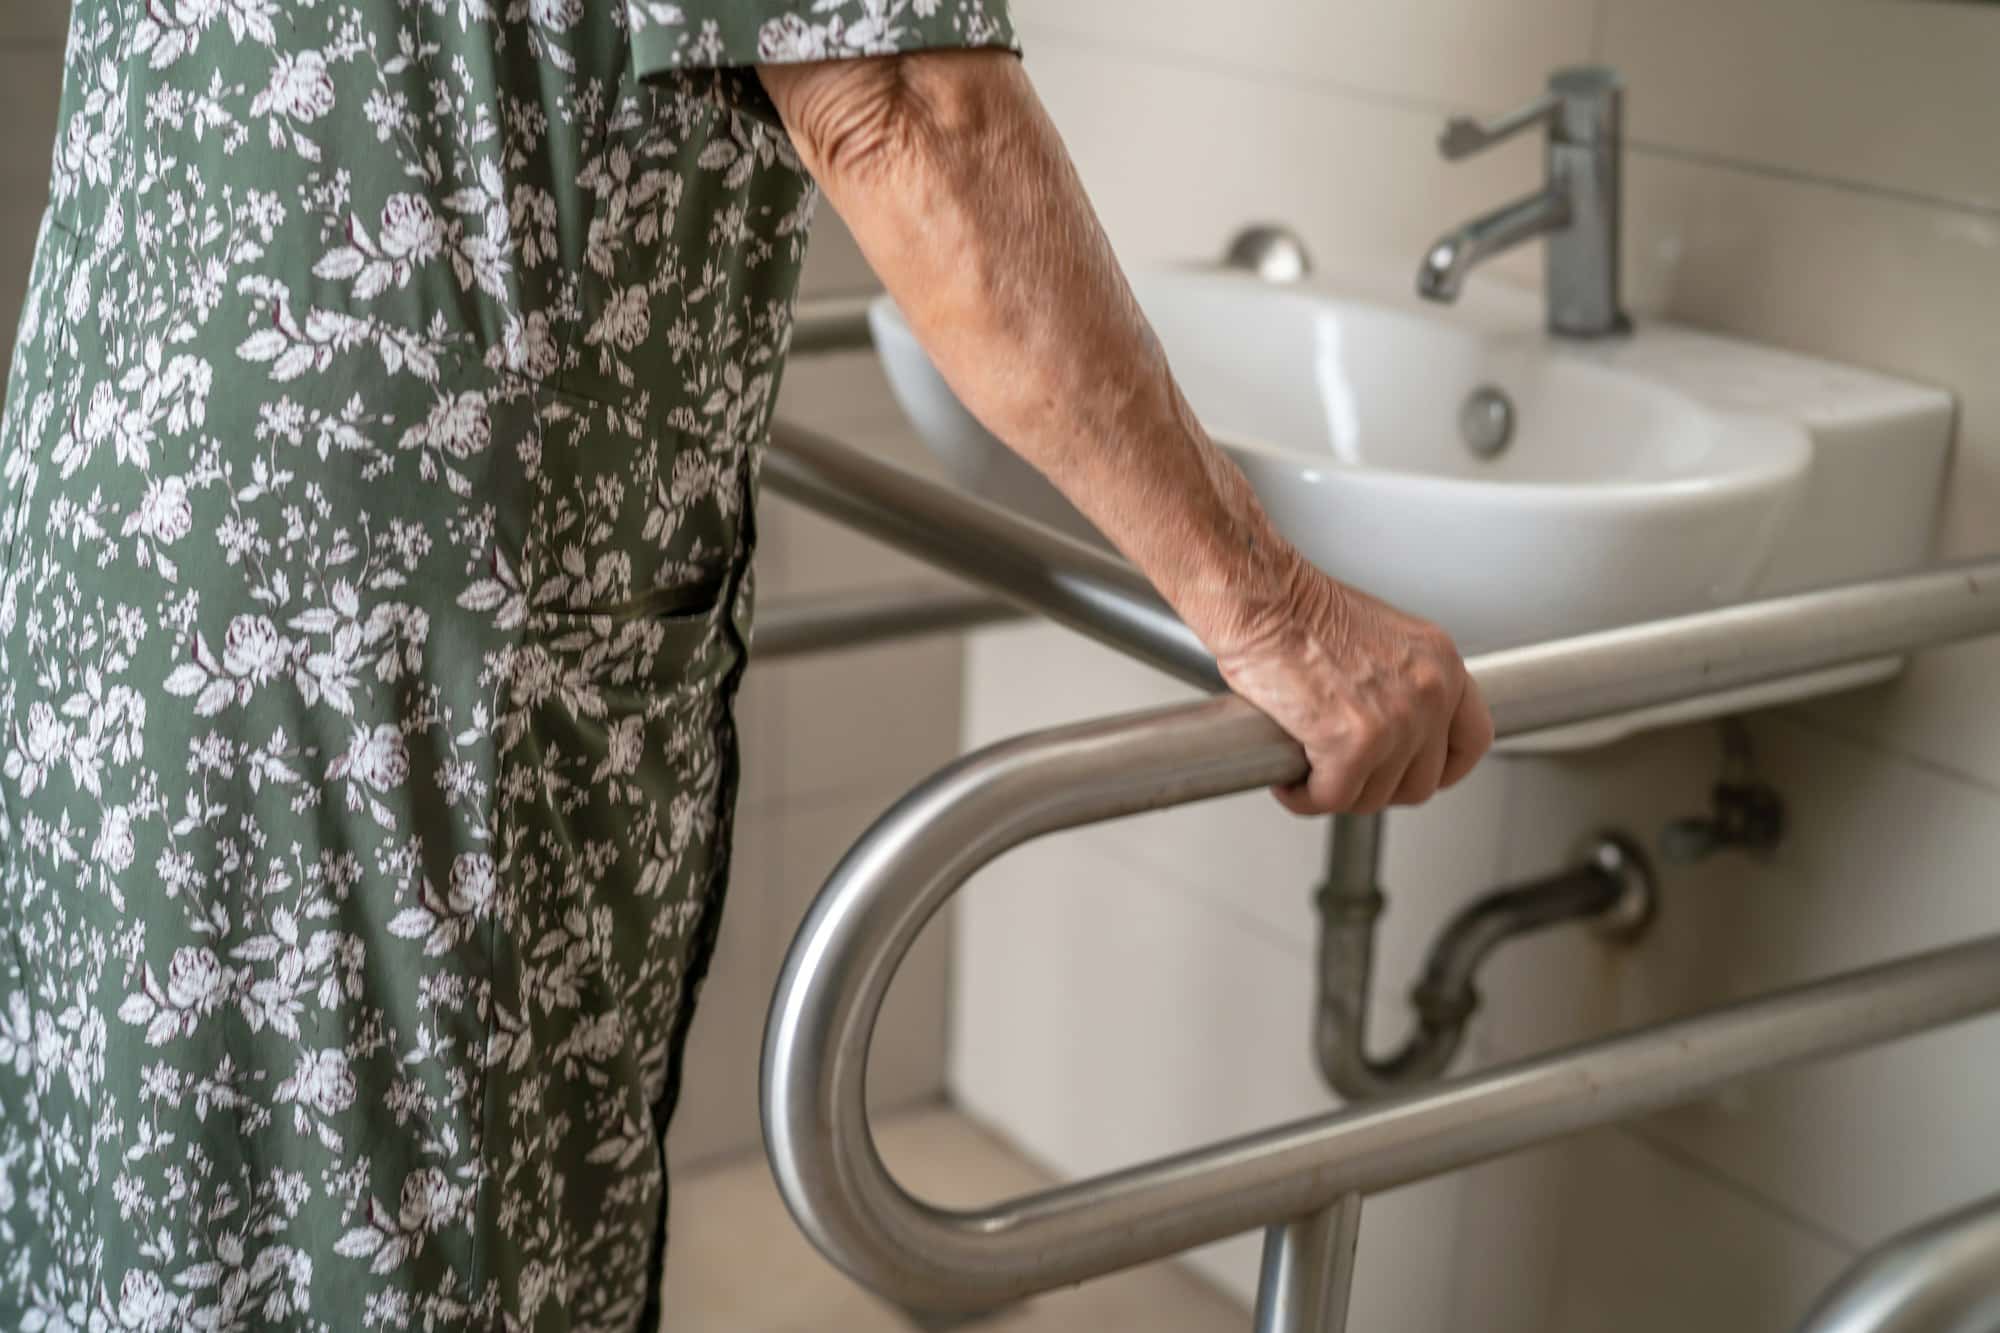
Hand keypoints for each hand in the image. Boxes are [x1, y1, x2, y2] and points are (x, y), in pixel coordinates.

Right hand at [1210, 553, 1493, 815]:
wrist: (1262, 599)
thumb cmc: (1300, 610)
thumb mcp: (1380, 639)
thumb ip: (1400, 684)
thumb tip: (1390, 729)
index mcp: (1441, 662)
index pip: (1472, 740)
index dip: (1441, 769)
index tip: (1414, 774)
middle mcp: (1430, 691)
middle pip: (1421, 782)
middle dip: (1376, 787)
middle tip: (1342, 774)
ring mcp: (1396, 720)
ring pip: (1373, 797)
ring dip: (1336, 792)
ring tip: (1308, 769)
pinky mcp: (1352, 743)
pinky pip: (1332, 798)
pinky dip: (1304, 797)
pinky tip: (1288, 779)